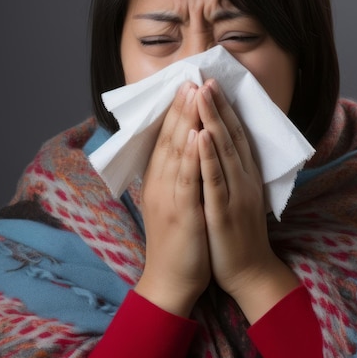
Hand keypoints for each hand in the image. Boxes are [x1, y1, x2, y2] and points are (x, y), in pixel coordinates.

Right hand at [135, 82, 210, 317]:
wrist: (171, 280)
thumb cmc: (178, 240)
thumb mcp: (173, 201)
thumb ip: (175, 176)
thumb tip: (184, 150)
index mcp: (160, 179)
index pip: (167, 138)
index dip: (177, 111)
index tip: (187, 85)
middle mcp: (160, 183)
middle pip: (170, 138)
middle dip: (182, 106)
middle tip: (190, 77)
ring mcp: (169, 197)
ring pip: (176, 152)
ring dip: (185, 120)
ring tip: (193, 93)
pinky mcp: (182, 212)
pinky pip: (186, 179)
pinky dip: (191, 155)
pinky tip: (196, 134)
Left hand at [196, 80, 298, 322]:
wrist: (250, 272)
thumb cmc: (238, 234)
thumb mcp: (238, 196)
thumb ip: (230, 171)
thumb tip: (217, 147)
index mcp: (245, 175)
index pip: (234, 135)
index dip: (223, 109)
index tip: (210, 85)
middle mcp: (244, 179)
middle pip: (230, 135)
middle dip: (217, 106)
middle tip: (205, 78)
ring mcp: (236, 194)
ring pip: (224, 151)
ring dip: (213, 120)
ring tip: (201, 93)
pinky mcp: (224, 211)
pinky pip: (215, 180)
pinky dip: (208, 156)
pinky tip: (201, 135)